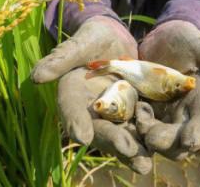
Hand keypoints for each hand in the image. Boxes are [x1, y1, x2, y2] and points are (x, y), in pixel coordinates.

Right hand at [31, 17, 151, 173]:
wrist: (117, 38)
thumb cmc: (93, 36)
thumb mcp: (80, 43)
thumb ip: (62, 58)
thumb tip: (36, 76)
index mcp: (72, 94)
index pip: (70, 109)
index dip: (75, 122)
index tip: (81, 137)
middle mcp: (91, 110)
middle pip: (99, 129)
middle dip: (112, 141)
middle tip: (126, 150)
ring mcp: (113, 115)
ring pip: (121, 135)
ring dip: (133, 150)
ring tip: (144, 164)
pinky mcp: (134, 113)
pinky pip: (141, 128)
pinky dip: (150, 139)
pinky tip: (163, 149)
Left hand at [136, 21, 199, 158]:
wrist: (160, 41)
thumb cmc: (187, 43)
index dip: (198, 135)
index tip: (189, 140)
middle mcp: (182, 119)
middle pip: (177, 144)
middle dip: (165, 141)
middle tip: (151, 131)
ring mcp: (160, 120)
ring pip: (154, 143)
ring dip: (144, 137)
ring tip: (139, 112)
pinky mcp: (139, 116)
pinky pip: (134, 131)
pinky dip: (129, 129)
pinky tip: (125, 114)